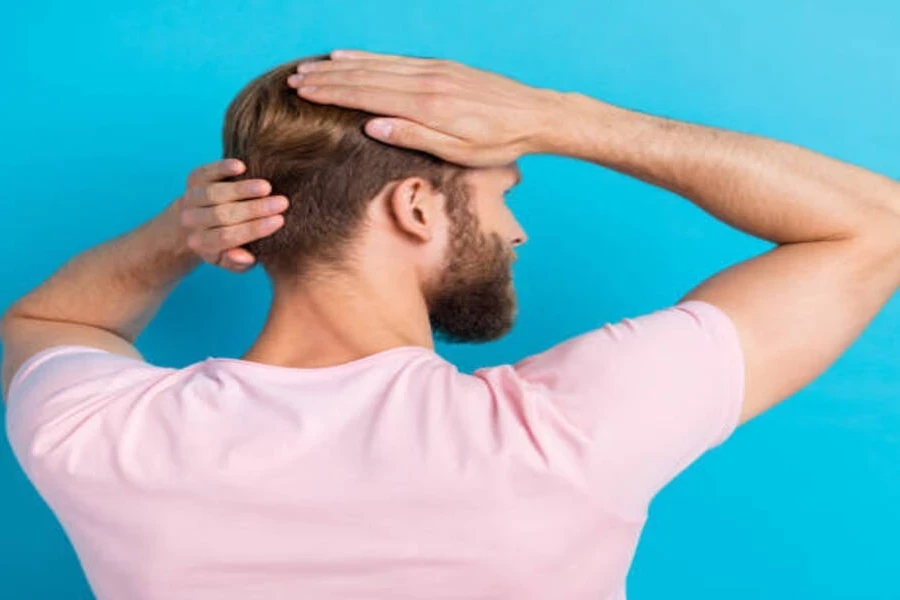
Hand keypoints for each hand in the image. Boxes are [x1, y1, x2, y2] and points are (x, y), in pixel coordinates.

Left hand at [177, 159, 288, 272]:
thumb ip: (239, 264)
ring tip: (266, 187)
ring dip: (242, 189)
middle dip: (255, 209)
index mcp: (202, 244)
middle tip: (281, 202)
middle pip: (223, 215)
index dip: (255, 228)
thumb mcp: (230, 260)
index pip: (229, 236)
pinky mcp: (194, 179)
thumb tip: (244, 257)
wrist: (194, 220)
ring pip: (214, 194)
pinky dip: (222, 168)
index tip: (279, 220)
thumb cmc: (224, 241)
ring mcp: (191, 198)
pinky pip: (207, 172)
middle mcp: (192, 221)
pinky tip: (241, 166)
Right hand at [287, 49, 563, 166]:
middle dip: (327, 78)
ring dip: (342, 66)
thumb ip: (414, 137)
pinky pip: (396, 60)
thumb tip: (371, 126)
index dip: (331, 93)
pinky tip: (352, 57)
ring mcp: (434, 70)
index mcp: (426, 107)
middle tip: (294, 79)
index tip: (302, 91)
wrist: (535, 115)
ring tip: (313, 67)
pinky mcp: (442, 67)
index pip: (367, 96)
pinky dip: (369, 58)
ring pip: (378, 64)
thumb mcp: (459, 153)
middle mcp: (426, 82)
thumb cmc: (499, 143)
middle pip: (366, 76)